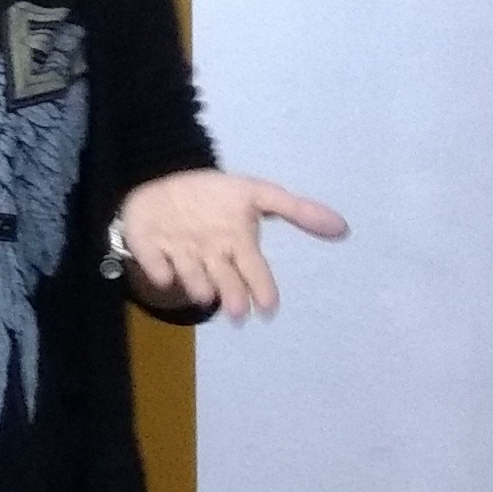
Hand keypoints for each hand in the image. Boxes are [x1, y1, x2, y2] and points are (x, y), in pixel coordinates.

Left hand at [113, 168, 348, 318]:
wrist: (166, 179)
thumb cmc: (216, 197)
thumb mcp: (259, 194)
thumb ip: (298, 211)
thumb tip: (343, 228)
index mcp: (236, 245)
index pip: (254, 270)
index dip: (262, 288)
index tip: (269, 308)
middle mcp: (209, 255)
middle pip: (223, 279)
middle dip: (230, 295)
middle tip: (237, 312)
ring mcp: (178, 251)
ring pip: (191, 273)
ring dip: (197, 283)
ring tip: (205, 293)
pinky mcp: (149, 245)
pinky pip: (152, 259)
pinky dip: (157, 267)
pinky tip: (163, 273)